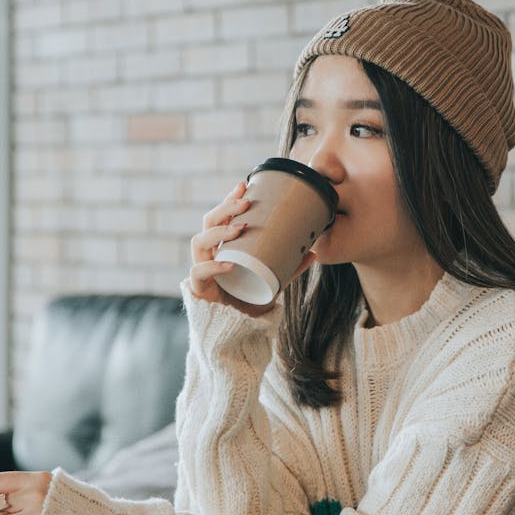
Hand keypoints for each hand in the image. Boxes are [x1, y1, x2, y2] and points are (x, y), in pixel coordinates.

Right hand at [189, 180, 315, 313]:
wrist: (239, 330)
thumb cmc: (251, 299)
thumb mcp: (274, 279)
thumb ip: (291, 266)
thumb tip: (315, 251)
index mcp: (223, 245)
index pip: (221, 215)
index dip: (230, 199)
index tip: (245, 185)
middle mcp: (209, 254)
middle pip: (208, 222)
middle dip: (226, 208)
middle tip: (246, 204)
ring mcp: (201, 270)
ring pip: (199, 242)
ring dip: (219, 232)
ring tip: (239, 228)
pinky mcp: (199, 289)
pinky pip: (199, 273)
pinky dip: (213, 266)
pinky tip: (228, 263)